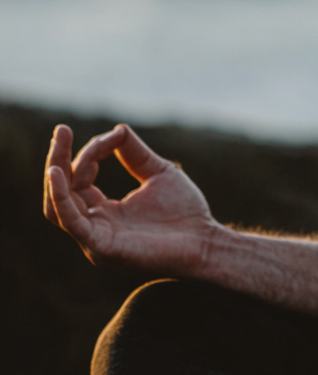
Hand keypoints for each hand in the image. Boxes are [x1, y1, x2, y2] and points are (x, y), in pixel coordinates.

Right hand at [43, 123, 220, 275]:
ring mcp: (94, 238)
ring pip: (59, 206)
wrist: (204, 241)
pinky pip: (71, 221)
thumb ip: (135, 154)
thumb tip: (118, 129)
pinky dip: (61, 197)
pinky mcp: (101, 246)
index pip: (82, 177)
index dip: (95, 151)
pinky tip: (57, 173)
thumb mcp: (158, 173)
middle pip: (62, 191)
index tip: (117, 135)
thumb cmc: (185, 211)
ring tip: (58, 146)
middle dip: (59, 159)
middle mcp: (94, 225)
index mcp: (105, 210)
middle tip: (61, 129)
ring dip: (55, 175)